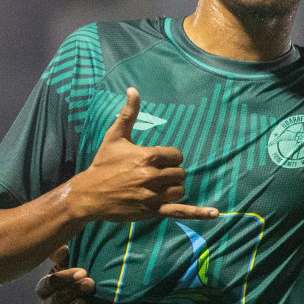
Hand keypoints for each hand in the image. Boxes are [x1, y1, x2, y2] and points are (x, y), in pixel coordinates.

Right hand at [36, 246, 92, 303]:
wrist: (98, 295)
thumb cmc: (84, 275)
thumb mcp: (75, 261)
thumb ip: (65, 254)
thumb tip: (60, 251)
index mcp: (48, 285)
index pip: (48, 283)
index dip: (63, 278)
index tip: (83, 272)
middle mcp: (48, 303)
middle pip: (52, 300)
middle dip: (71, 291)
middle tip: (89, 284)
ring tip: (83, 303)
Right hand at [67, 89, 218, 223]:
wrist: (88, 195)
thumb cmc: (103, 164)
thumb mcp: (114, 137)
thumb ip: (128, 114)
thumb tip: (133, 90)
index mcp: (147, 156)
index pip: (177, 155)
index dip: (170, 158)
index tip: (156, 160)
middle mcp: (152, 175)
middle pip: (180, 173)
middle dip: (170, 173)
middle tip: (154, 175)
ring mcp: (153, 195)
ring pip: (180, 189)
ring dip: (173, 188)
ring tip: (156, 187)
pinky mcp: (152, 211)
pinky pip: (181, 212)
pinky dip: (199, 213)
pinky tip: (215, 214)